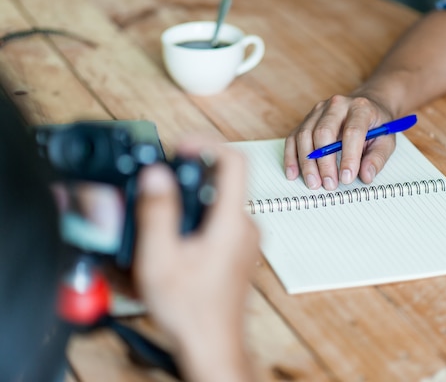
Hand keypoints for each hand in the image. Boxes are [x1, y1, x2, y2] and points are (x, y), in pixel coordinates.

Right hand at [134, 136, 258, 381]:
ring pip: (220, 201)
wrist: (212, 344)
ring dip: (191, 198)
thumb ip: (157, 212)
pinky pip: (220, 219)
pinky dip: (198, 217)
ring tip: (163, 215)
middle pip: (223, 180)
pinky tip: (175, 238)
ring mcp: (245, 239)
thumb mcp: (160, 258)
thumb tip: (157, 175)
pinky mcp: (239, 249)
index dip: (206, 144)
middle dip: (190, 174)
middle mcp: (245, 227)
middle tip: (162, 182)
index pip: (233, 162)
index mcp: (231, 223)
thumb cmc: (192, 311)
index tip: (182, 146)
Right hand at [284, 94, 395, 189]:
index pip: (352, 132)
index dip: (349, 157)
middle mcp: (337, 105)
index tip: (347, 178)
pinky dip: (292, 157)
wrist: (367, 106)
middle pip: (323, 133)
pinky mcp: (307, 119)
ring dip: (307, 163)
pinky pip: (294, 138)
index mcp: (360, 108)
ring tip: (314, 183)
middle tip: (329, 184)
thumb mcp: (386, 141)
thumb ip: (377, 158)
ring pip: (305, 135)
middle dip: (325, 162)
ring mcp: (318, 110)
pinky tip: (293, 173)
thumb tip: (366, 175)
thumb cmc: (376, 125)